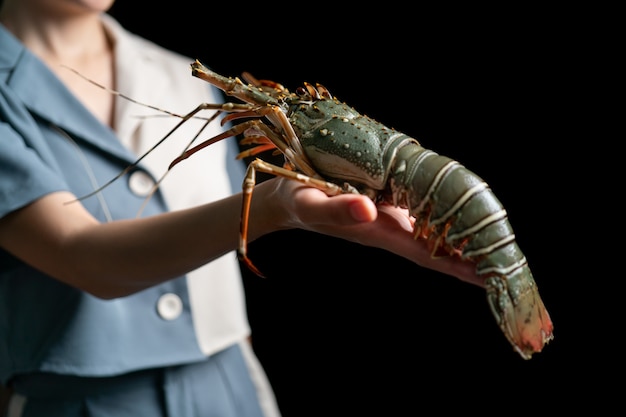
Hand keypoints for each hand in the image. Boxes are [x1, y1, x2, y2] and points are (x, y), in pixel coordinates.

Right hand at [269, 178, 482, 287]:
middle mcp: (391, 228)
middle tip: (510, 268)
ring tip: (498, 248)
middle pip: (439, 250)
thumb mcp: (310, 202)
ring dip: (463, 243)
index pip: (428, 254)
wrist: (285, 199)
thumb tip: (368, 209)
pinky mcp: (387, 205)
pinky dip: (445, 221)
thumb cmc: (295, 200)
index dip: (459, 265)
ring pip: (434, 235)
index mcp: (378, 230)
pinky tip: (461, 217)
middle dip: (472, 261)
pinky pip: (423, 216)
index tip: (491, 276)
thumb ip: (337, 208)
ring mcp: (390, 219)